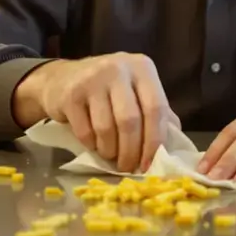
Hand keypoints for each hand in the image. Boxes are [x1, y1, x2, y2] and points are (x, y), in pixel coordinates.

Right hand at [13, 53, 177, 172]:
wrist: (62, 79)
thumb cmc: (107, 90)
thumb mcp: (135, 92)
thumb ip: (156, 112)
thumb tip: (173, 145)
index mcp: (142, 67)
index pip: (156, 108)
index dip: (155, 140)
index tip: (150, 164)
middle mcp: (118, 68)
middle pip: (130, 120)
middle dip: (131, 151)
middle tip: (129, 167)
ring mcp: (92, 78)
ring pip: (107, 128)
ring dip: (110, 151)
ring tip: (111, 155)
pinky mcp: (71, 94)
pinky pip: (85, 131)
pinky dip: (92, 146)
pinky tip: (95, 145)